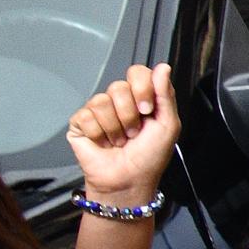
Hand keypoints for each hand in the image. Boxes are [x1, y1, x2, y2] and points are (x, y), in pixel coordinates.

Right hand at [65, 65, 180, 204]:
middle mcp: (118, 101)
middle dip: (130, 115)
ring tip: (119, 141)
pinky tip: (103, 143)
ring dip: (115, 127)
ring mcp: (97, 111)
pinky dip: (98, 134)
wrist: (129, 180)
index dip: (142, 88)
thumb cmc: (150, 156)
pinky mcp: (80, 123)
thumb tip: (163, 67)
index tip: (147, 110)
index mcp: (140, 98)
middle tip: (134, 132)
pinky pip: (86, 116)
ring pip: (101, 102)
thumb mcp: (168, 125)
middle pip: (118, 86)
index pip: (137, 72)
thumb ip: (165, 95)